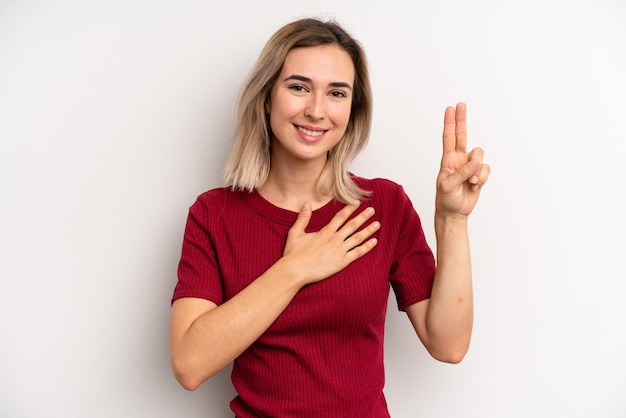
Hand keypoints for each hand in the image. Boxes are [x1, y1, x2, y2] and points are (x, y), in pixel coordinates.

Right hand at [282, 202, 379, 284]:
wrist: (295, 271)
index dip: (349, 209)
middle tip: (372, 210)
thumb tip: (306, 204)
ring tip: (377, 224)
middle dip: (363, 216)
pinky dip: (367, 247)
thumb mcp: (295, 232)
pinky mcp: (341, 262)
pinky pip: (358, 253)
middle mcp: (334, 239)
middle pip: (352, 225)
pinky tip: (374, 242)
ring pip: (358, 238)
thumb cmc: (293, 254)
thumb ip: (303, 218)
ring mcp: (339, 251)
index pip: (340, 217)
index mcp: (325, 232)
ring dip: (368, 230)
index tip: (357, 203)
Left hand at [436, 102, 489, 217]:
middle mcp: (459, 159)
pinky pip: (486, 169)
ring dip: (476, 170)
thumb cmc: (445, 199)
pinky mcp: (479, 174)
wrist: (454, 213)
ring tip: (469, 183)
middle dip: (462, 120)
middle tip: (461, 105)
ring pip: (479, 155)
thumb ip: (460, 173)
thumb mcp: (447, 187)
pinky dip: (482, 178)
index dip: (450, 123)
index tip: (450, 109)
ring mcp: (469, 166)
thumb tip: (475, 162)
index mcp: (448, 160)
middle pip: (462, 136)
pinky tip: (474, 186)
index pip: (448, 138)